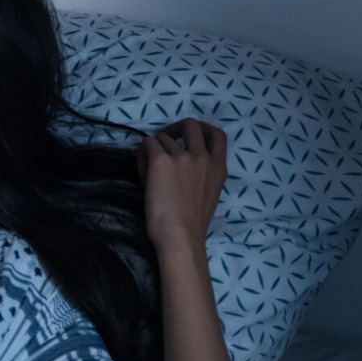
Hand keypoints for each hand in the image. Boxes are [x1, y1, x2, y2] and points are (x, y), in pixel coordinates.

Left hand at [138, 118, 227, 254]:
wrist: (180, 237)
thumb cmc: (192, 224)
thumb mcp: (210, 194)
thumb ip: (203, 174)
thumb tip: (181, 161)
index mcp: (219, 168)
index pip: (218, 135)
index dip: (203, 129)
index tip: (187, 135)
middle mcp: (202, 158)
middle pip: (191, 124)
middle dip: (174, 128)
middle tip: (162, 142)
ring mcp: (182, 157)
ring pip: (162, 137)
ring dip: (153, 151)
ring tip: (149, 175)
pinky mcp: (160, 160)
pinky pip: (146, 144)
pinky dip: (142, 157)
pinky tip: (144, 178)